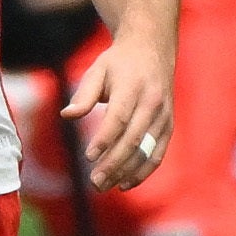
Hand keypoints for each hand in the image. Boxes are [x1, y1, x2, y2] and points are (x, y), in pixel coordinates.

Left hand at [60, 27, 173, 190]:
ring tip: (106, 186)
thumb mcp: (97, 69)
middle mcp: (151, 102)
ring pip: (147, 150)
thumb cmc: (119, 62)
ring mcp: (163, 115)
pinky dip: (143, 171)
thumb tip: (67, 115)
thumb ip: (84, 94)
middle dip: (114, 163)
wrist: (152, 49)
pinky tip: (126, 183)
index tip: (89, 156)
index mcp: (132, 86)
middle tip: (95, 182)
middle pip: (133, 139)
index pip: (118, 118)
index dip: (104, 139)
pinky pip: (158, 153)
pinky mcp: (168, 125)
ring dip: (127, 172)